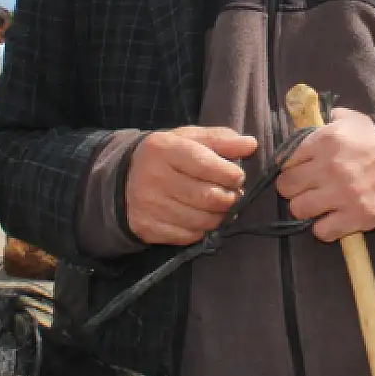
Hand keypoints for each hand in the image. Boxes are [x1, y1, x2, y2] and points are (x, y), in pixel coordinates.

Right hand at [125, 127, 256, 246]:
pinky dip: (202, 229)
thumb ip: (221, 140)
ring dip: (220, 217)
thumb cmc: (166, 156)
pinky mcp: (147, 228)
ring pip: (201, 220)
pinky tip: (201, 218)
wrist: (124, 179)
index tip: (237, 176)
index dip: (231, 174)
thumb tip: (250, 144)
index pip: (207, 164)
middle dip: (229, 198)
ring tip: (221, 207)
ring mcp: (148, 205)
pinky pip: (188, 236)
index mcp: (163, 148)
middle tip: (233, 195)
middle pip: (207, 196)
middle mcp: (153, 177)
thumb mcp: (189, 139)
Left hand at [276, 108, 374, 242]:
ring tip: (316, 203)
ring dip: (305, 208)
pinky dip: (324, 227)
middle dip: (292, 187)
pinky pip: (322, 231)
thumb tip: (306, 121)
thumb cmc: (374, 140)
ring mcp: (341, 195)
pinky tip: (331, 218)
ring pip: (298, 210)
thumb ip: (325, 120)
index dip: (289, 165)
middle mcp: (329, 168)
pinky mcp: (354, 217)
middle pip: (286, 186)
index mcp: (324, 141)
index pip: (284, 160)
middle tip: (304, 186)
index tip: (297, 168)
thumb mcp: (350, 120)